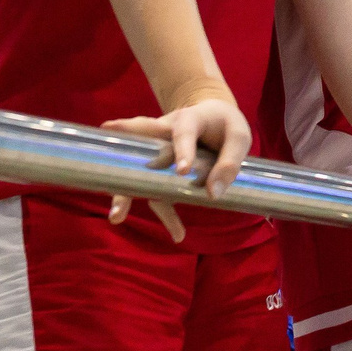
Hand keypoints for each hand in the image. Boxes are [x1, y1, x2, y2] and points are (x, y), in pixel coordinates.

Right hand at [102, 90, 248, 241]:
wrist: (212, 116)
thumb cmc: (225, 125)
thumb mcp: (238, 137)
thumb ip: (230, 162)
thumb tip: (213, 194)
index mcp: (189, 118)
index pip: (184, 133)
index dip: (182, 150)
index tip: (182, 171)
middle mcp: (164, 132)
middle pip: (141, 145)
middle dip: (126, 160)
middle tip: (112, 179)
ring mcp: (156, 150)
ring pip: (138, 170)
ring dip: (126, 192)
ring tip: (117, 217)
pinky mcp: (158, 168)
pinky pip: (155, 188)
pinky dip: (163, 210)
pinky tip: (179, 234)